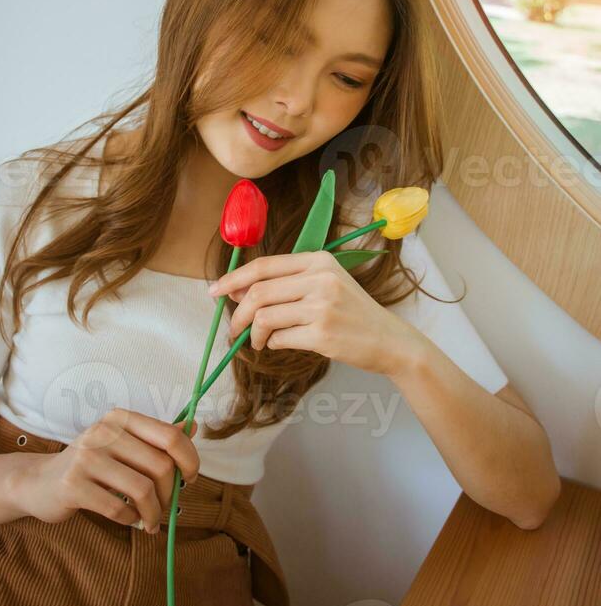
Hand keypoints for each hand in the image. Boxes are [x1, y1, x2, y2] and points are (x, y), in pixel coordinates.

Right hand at [13, 407, 200, 533]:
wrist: (40, 482)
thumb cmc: (92, 465)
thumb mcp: (123, 444)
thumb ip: (156, 438)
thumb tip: (194, 427)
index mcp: (121, 419)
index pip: (170, 436)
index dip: (190, 460)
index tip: (191, 479)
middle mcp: (104, 432)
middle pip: (161, 466)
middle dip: (171, 494)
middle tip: (167, 509)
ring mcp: (86, 457)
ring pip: (142, 490)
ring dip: (154, 513)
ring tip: (151, 521)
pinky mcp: (73, 485)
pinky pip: (118, 508)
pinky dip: (131, 520)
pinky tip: (130, 521)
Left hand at [211, 249, 414, 375]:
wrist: (389, 339)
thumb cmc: (352, 312)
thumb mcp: (326, 284)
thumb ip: (286, 282)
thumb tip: (236, 288)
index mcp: (318, 260)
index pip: (264, 266)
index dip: (234, 278)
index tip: (215, 291)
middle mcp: (320, 278)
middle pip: (258, 291)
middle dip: (238, 312)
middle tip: (234, 328)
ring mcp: (322, 306)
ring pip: (263, 316)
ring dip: (253, 333)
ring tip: (257, 341)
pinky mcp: (322, 334)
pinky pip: (278, 338)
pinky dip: (271, 344)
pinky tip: (278, 345)